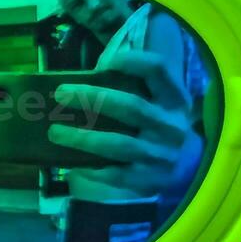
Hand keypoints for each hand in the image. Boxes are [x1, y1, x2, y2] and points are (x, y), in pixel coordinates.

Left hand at [48, 49, 202, 198]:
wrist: (186, 164)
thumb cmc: (156, 122)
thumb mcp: (155, 101)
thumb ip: (128, 85)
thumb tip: (83, 77)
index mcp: (173, 98)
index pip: (158, 70)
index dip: (132, 61)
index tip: (105, 63)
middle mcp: (171, 125)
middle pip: (131, 106)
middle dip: (92, 98)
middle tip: (60, 93)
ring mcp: (162, 154)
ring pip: (119, 144)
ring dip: (82, 138)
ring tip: (54, 132)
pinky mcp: (149, 179)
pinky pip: (116, 174)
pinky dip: (92, 169)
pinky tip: (72, 164)